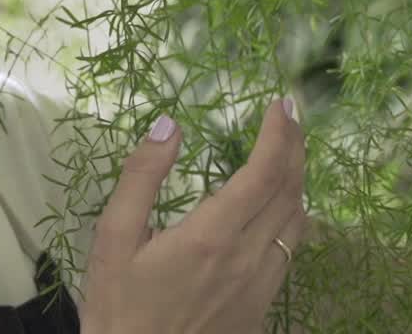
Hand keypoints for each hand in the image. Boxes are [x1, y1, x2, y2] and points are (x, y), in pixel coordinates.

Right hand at [80, 98, 308, 333]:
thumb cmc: (118, 304)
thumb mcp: (113, 238)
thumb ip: (141, 178)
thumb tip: (169, 125)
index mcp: (211, 236)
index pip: (264, 173)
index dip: (279, 134)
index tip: (281, 105)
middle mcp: (247, 258)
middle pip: (290, 193)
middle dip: (295, 148)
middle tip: (289, 117)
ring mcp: (260, 286)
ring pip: (298, 223)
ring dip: (297, 183)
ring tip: (287, 156)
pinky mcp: (261, 306)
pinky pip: (289, 252)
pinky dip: (291, 217)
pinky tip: (276, 210)